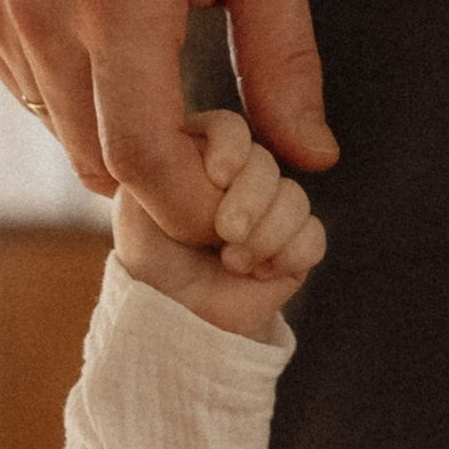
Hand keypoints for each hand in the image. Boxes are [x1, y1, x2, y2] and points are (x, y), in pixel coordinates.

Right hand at [0, 0, 335, 242]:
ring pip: (54, 126)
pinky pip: (20, 82)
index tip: (226, 208)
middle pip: (92, 158)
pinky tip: (97, 17)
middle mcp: (37, 7)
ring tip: (153, 60)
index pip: (139, 155)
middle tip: (205, 143)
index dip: (185, 204)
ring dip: (108, 123)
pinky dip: (65, 80)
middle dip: (155, 174)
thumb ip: (284, 54)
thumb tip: (312, 155)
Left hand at [111, 110, 323, 332]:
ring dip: (265, 236)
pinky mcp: (293, 245)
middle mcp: (240, 177)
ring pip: (294, 199)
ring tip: (232, 261)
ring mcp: (270, 209)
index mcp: (201, 156)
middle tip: (224, 234)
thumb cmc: (149, 260)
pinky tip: (260, 272)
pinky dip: (289, 256)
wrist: (174, 318)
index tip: (217, 178)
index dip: (231, 149)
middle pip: (266, 162)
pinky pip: (312, 237)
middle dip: (249, 200)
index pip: (230, 130)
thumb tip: (228, 168)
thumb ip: (166, 167)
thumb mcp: (136, 208)